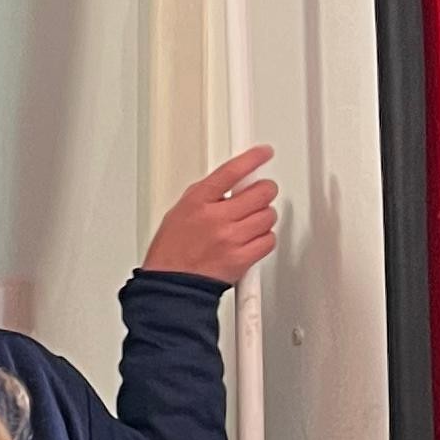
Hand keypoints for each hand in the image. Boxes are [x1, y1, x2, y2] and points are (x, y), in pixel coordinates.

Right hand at [144, 145, 278, 285]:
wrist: (171, 286)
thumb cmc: (171, 252)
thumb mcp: (180, 211)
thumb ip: (207, 195)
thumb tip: (230, 184)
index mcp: (198, 201)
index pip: (232, 171)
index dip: (253, 159)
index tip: (264, 153)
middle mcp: (216, 218)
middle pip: (261, 192)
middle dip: (263, 192)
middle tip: (258, 196)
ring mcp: (231, 238)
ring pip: (268, 216)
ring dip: (263, 218)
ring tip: (248, 224)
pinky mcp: (242, 259)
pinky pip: (268, 241)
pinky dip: (264, 239)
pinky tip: (250, 240)